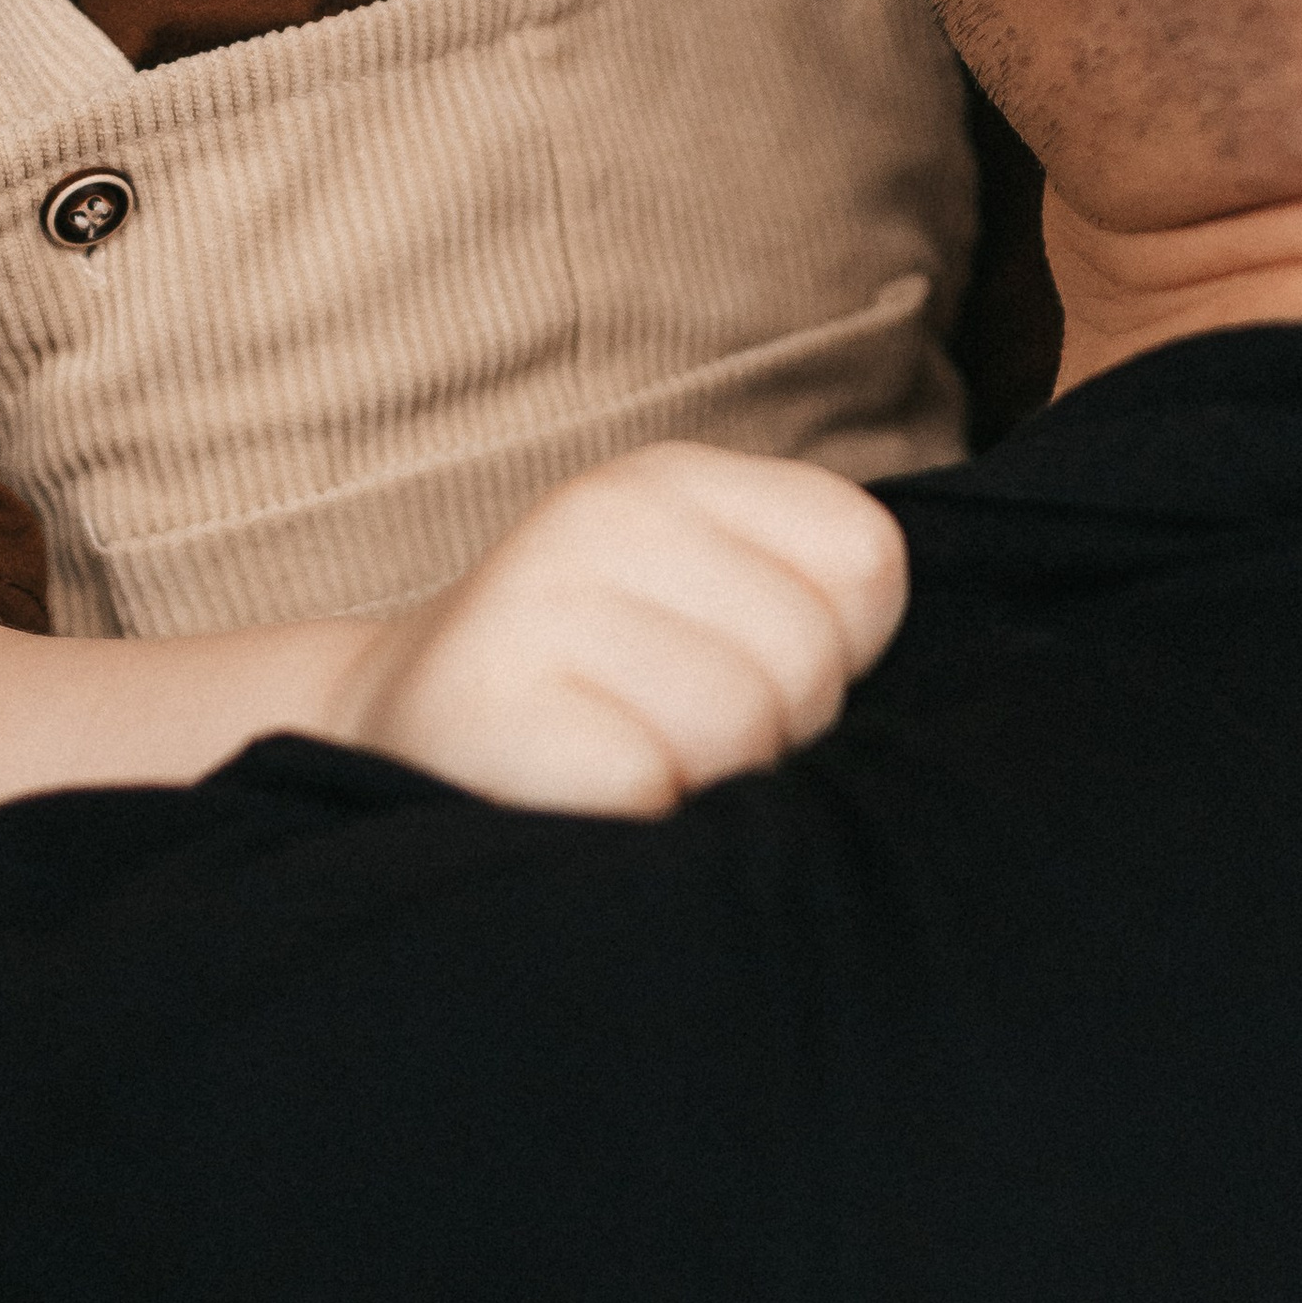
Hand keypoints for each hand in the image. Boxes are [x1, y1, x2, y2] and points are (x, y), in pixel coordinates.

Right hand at [330, 444, 906, 814]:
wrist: (384, 746)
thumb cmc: (589, 696)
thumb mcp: (696, 602)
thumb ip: (805, 606)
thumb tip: (916, 725)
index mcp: (668, 478)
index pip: (866, 562)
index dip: (836, 653)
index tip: (738, 669)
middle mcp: (599, 513)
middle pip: (810, 659)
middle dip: (769, 735)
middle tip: (664, 735)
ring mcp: (536, 602)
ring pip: (741, 730)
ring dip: (700, 787)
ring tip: (619, 761)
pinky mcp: (492, 706)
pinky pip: (652, 788)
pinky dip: (634, 824)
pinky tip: (575, 799)